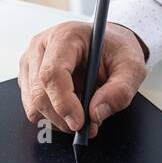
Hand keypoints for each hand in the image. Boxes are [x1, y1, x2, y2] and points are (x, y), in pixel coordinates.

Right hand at [17, 21, 147, 137]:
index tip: (79, 122)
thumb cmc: (117, 50)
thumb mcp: (132, 67)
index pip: (52, 73)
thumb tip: (95, 114)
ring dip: (59, 118)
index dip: (63, 102)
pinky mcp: (28, 77)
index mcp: (65, 36)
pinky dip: (54, 115)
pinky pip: (33, 107)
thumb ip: (120, 91)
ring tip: (85, 112)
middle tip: (88, 126)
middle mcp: (41, 46)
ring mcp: (31, 62)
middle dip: (63, 118)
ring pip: (33, 104)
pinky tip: (73, 106)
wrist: (109, 43)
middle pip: (39, 93)